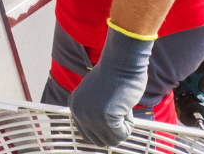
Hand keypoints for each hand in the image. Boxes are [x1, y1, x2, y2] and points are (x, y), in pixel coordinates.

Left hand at [70, 26, 152, 146]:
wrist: (121, 62)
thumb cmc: (114, 75)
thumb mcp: (95, 94)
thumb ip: (94, 110)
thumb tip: (103, 131)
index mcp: (74, 105)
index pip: (86, 134)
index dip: (102, 131)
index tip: (113, 123)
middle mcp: (78, 113)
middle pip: (98, 141)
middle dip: (113, 132)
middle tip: (119, 114)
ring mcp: (91, 117)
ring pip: (111, 141)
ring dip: (122, 128)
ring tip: (122, 108)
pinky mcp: (105, 119)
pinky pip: (122, 135)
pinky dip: (129, 124)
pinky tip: (126, 107)